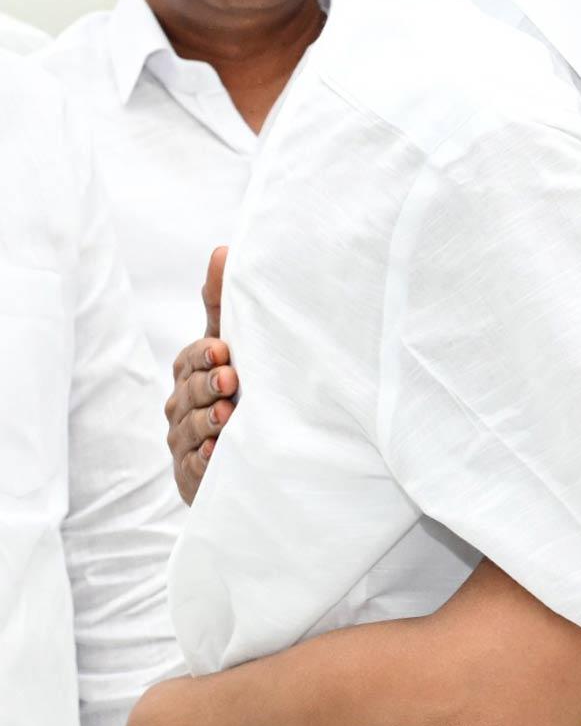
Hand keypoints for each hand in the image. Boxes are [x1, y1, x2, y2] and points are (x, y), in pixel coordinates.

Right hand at [165, 247, 237, 502]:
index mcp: (191, 372)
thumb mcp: (234, 344)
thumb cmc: (238, 387)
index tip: (224, 351)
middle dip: (207, 387)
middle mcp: (182, 405)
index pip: (189, 359)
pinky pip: (193, 468)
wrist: (253, 451)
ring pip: (189, 430)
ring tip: (228, 418)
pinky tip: (218, 454)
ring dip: (207, 423)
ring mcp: (185, 441)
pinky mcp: (193, 475)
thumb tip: (222, 250)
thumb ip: (224, 304)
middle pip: (187, 394)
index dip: (204, 355)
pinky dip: (204, 461)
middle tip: (231, 382)